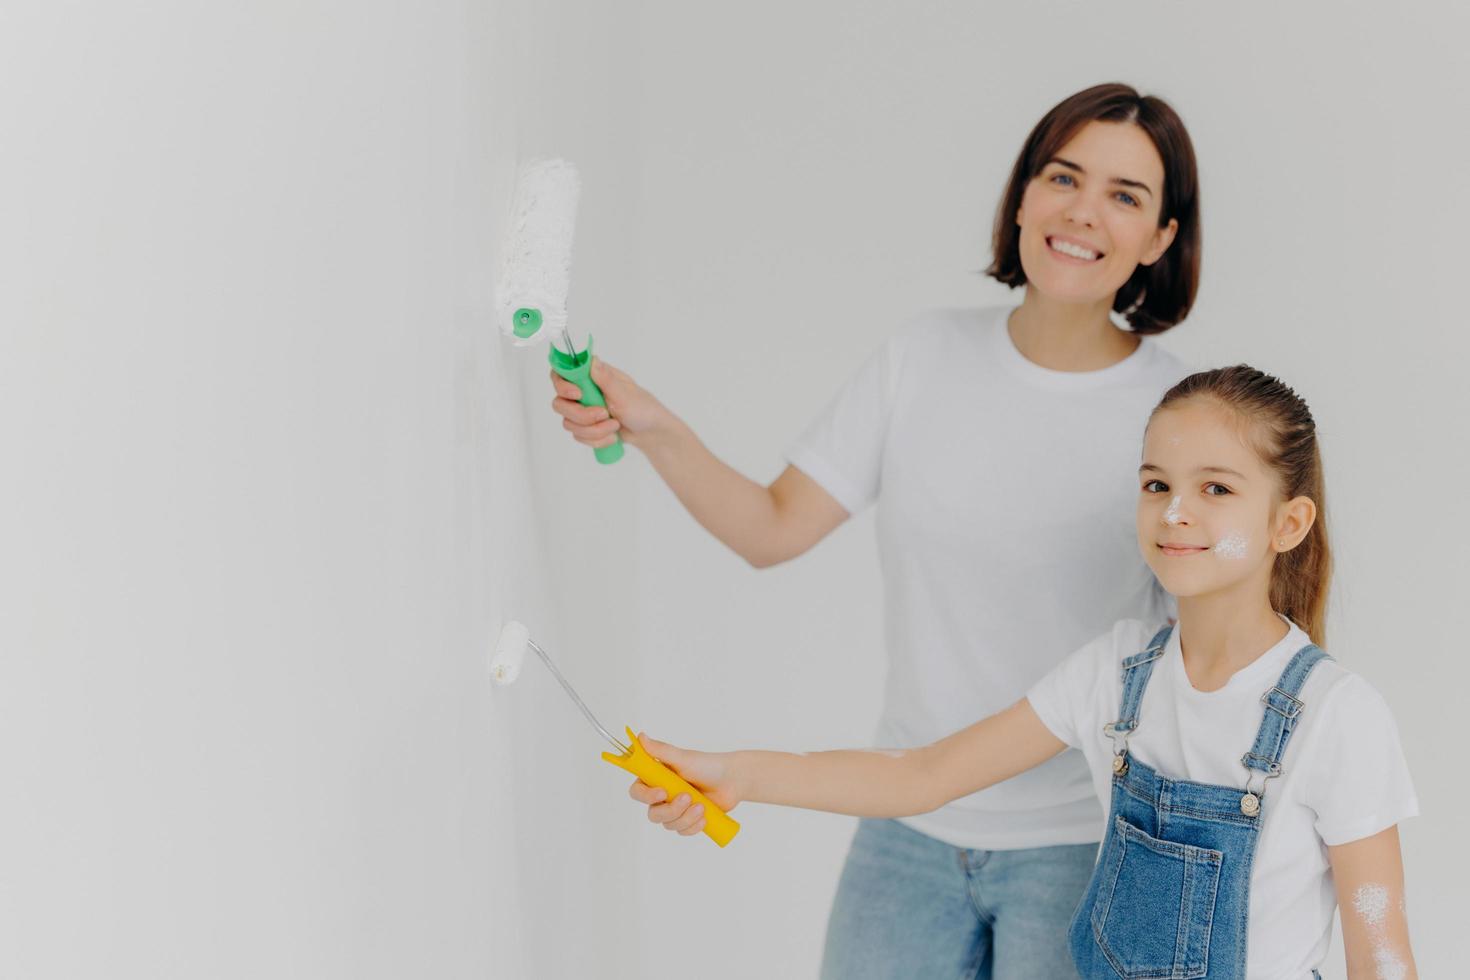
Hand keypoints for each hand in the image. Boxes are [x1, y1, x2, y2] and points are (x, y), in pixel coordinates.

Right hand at [549, 358, 675, 450]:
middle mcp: (583, 391)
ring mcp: (582, 410)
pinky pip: (578, 436)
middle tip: (604, 414)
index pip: (562, 373)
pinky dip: (596, 440)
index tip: (577, 395)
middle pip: (560, 403)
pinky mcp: (585, 427)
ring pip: (569, 423)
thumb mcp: (625, 394)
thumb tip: (592, 360)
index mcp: (592, 376)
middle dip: (581, 415)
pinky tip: (612, 437)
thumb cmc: (643, 409)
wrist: (650, 434)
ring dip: (593, 430)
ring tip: (615, 426)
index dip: (563, 386)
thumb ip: (606, 379)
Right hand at [628, 734, 741, 836]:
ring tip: (702, 806)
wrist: (733, 780)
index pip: (637, 792)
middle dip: (671, 810)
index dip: (646, 796)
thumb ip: (661, 750)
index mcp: (656, 779)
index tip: (663, 793)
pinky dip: (693, 826)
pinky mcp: (687, 820)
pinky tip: (705, 817)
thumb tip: (640, 736)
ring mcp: (675, 810)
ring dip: (686, 818)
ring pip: (669, 824)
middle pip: (653, 814)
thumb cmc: (707, 765)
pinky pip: (682, 831)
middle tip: (688, 797)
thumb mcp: (683, 758)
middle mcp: (662, 796)